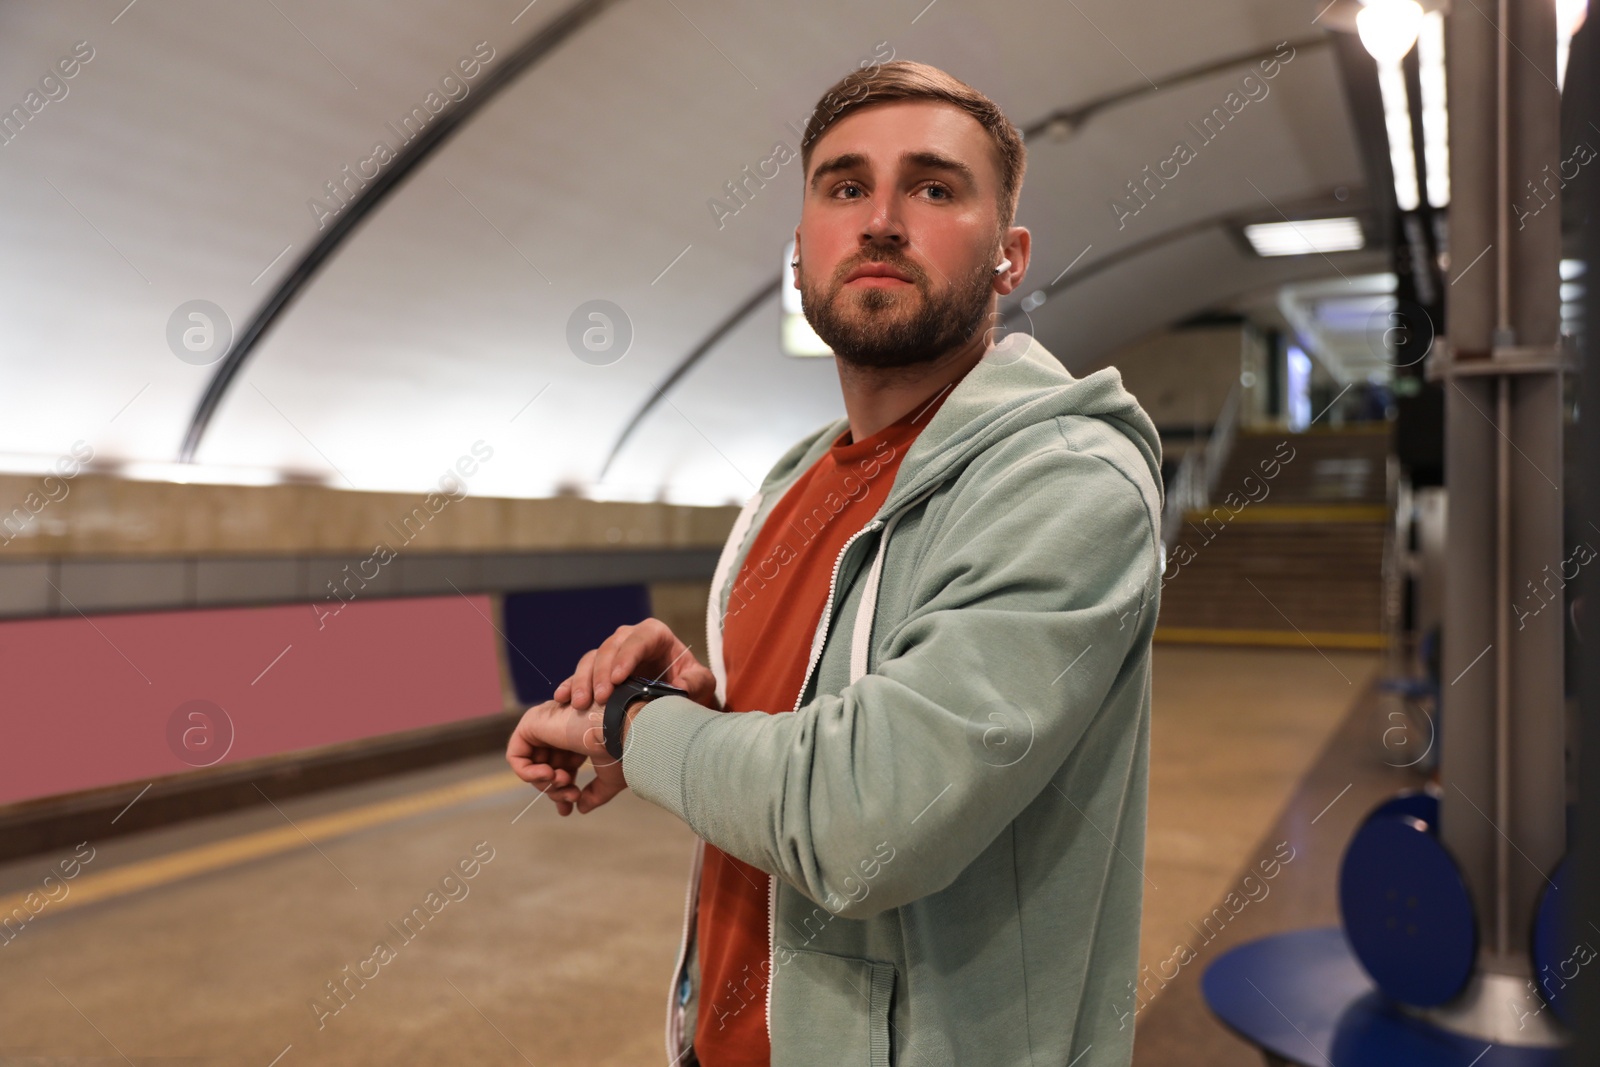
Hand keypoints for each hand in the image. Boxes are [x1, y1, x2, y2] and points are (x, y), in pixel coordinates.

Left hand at [505, 699, 624, 815]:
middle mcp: (560, 729)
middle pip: (545, 768)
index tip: (567, 810)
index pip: (561, 767)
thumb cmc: (623, 750)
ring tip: (562, 782)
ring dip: (544, 783)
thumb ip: (594, 794)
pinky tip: (547, 775)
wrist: (621, 731)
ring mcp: (545, 724)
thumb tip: (580, 808)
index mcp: (579, 738)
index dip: (561, 791)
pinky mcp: (531, 723)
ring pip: (531, 764)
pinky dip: (527, 772)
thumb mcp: (609, 778)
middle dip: (555, 790)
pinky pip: (516, 755)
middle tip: (571, 797)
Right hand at [554, 617, 719, 712]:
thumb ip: (696, 683)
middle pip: (609, 648)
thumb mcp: (701, 683)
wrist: (677, 697)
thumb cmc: (691, 685)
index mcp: (655, 634)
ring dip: (583, 681)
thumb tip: (681, 688)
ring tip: (579, 704)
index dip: (626, 657)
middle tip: (599, 698)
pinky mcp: (598, 671)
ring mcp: (611, 654)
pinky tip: (562, 698)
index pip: (639, 639)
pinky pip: (580, 674)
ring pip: (591, 659)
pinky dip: (570, 685)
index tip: (618, 679)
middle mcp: (629, 639)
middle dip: (601, 673)